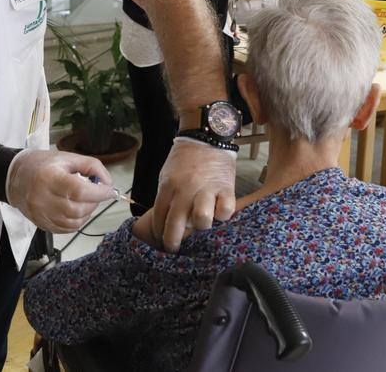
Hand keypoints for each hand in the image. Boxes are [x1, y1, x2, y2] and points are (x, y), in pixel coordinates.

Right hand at [5, 149, 114, 232]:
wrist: (15, 177)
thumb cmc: (42, 164)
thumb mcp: (68, 157)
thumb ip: (92, 166)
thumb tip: (108, 183)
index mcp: (49, 177)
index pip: (79, 190)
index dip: (98, 193)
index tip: (109, 191)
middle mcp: (42, 198)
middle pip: (77, 209)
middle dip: (94, 203)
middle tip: (97, 194)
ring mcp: (40, 214)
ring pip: (73, 222)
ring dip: (87, 213)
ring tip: (87, 201)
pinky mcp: (41, 224)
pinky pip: (66, 229)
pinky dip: (77, 221)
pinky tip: (77, 210)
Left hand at [152, 137, 236, 251]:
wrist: (207, 137)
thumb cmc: (185, 159)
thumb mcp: (167, 175)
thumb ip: (166, 197)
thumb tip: (165, 222)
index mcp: (168, 186)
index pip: (159, 217)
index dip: (159, 233)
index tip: (161, 239)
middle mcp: (185, 190)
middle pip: (175, 225)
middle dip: (172, 242)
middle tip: (174, 247)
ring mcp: (207, 189)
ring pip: (201, 220)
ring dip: (200, 227)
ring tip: (201, 225)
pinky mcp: (226, 188)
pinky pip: (225, 211)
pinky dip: (223, 215)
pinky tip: (219, 212)